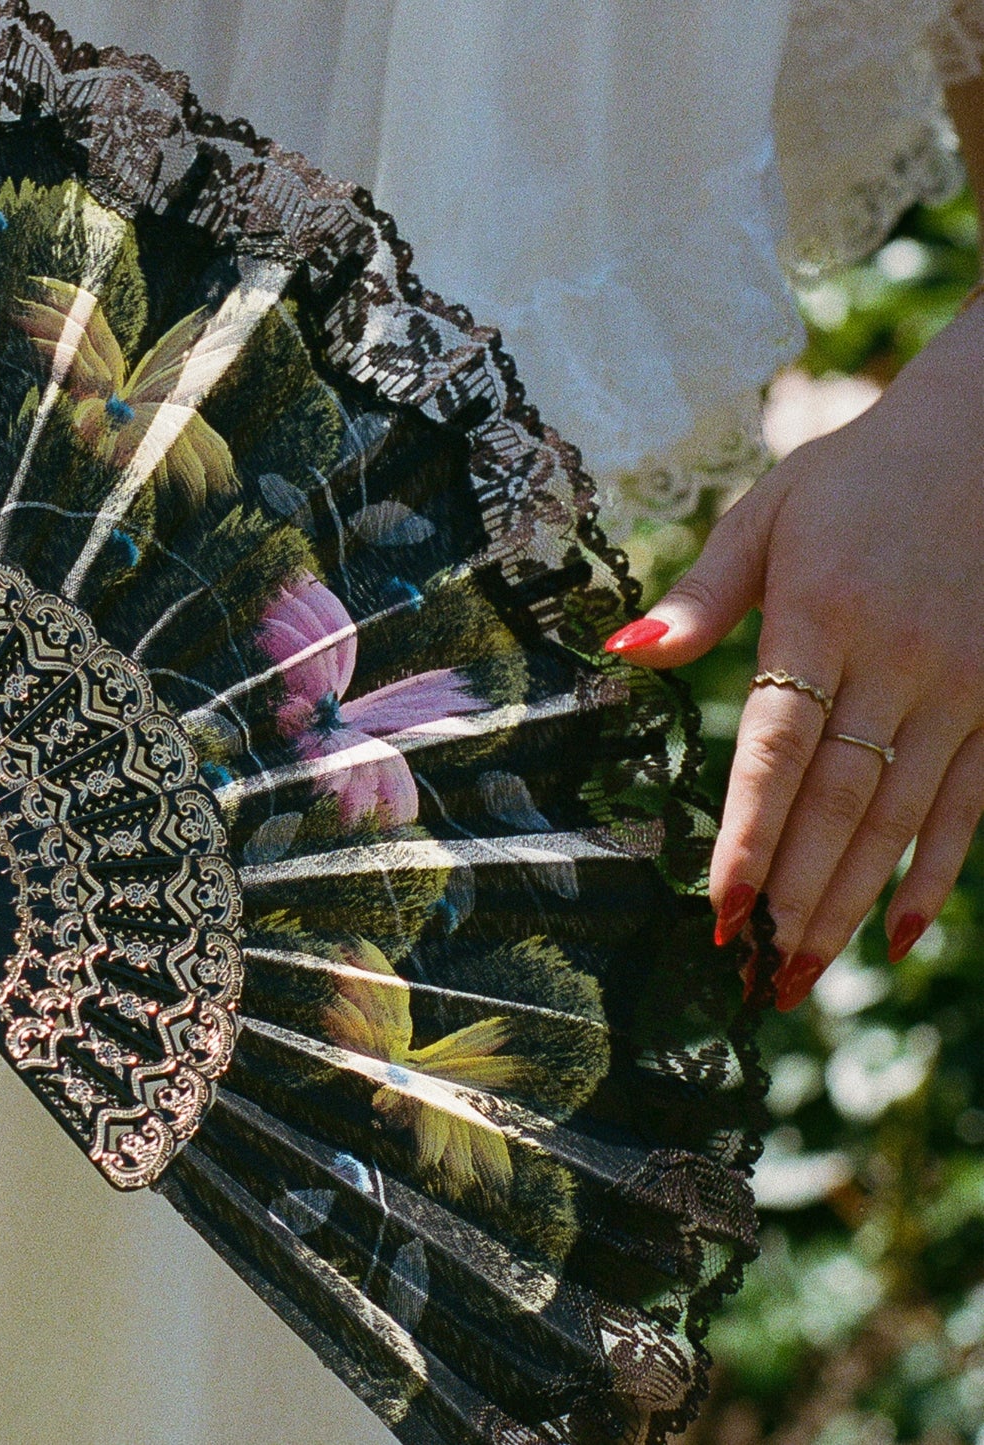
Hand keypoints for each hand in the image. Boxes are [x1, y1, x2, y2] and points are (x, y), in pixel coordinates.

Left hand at [604, 303, 983, 1007]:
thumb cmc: (858, 477)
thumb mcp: (770, 515)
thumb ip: (704, 596)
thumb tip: (620, 649)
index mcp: (823, 619)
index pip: (777, 750)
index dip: (748, 835)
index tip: (717, 907)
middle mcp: (897, 665)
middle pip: (840, 804)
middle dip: (795, 897)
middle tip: (753, 976)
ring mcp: (959, 690)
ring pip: (900, 819)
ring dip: (851, 904)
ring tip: (805, 975)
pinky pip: (969, 803)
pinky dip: (938, 872)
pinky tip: (900, 933)